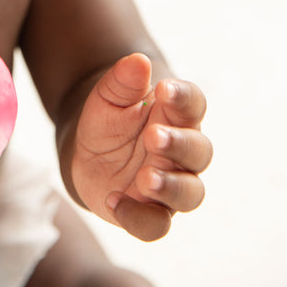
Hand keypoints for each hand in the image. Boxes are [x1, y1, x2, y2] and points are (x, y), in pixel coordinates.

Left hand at [69, 53, 212, 240]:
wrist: (87, 149)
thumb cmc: (108, 116)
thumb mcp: (107, 95)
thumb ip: (122, 80)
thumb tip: (137, 61)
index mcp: (176, 115)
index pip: (193, 104)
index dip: (184, 97)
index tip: (164, 88)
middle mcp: (181, 152)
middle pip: (199, 151)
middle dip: (179, 144)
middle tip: (154, 136)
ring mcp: (170, 183)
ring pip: (190, 193)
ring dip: (171, 187)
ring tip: (146, 177)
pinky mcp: (150, 211)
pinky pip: (156, 225)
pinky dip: (138, 217)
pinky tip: (114, 201)